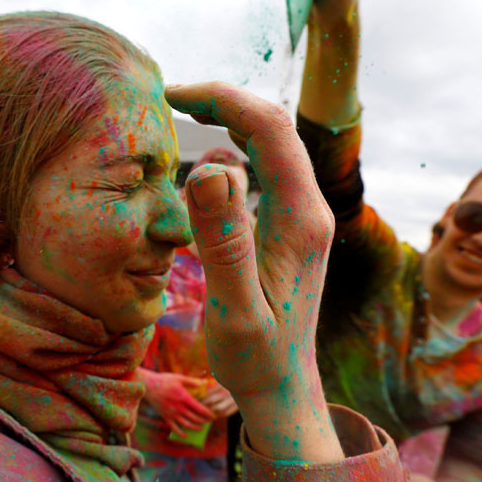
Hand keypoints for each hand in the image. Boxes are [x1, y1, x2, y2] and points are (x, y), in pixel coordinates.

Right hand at [139, 369, 215, 437]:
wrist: (148, 385)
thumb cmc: (164, 380)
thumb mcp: (179, 378)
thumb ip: (192, 382)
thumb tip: (204, 383)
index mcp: (184, 397)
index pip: (200, 409)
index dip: (208, 414)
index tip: (213, 416)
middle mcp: (178, 407)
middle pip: (195, 418)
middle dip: (204, 421)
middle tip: (209, 422)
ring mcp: (171, 413)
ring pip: (186, 425)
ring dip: (195, 428)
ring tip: (201, 428)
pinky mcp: (164, 417)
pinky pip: (174, 428)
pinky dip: (181, 433)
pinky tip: (186, 435)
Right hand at [166, 81, 341, 462]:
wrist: (281, 386)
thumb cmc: (256, 355)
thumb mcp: (234, 305)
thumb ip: (223, 239)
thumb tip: (209, 168)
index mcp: (300, 218)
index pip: (270, 130)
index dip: (223, 100)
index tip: (172, 95)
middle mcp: (309, 208)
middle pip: (275, 128)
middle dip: (225, 102)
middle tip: (171, 98)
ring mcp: (302, 216)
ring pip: (272, 146)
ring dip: (231, 122)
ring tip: (184, 117)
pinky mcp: (290, 226)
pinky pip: (266, 170)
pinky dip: (236, 151)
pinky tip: (208, 165)